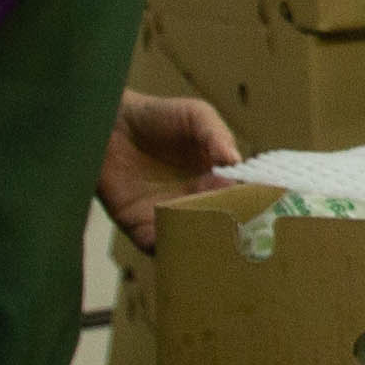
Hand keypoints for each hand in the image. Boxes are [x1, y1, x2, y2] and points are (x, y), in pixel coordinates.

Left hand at [100, 88, 243, 248]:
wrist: (110, 122)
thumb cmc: (157, 115)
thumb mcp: (195, 115)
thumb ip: (216, 135)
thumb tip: (236, 160)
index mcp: (214, 179)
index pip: (236, 199)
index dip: (245, 206)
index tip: (254, 210)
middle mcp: (194, 201)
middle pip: (215, 226)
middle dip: (225, 232)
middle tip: (233, 235)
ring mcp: (167, 215)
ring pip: (189, 240)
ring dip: (197, 244)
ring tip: (206, 244)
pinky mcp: (138, 224)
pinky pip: (155, 245)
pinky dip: (165, 249)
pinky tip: (173, 242)